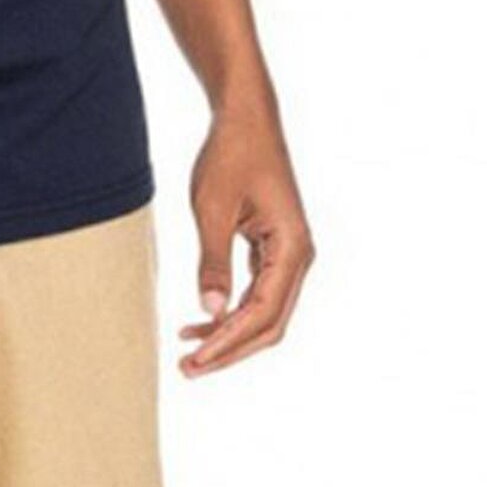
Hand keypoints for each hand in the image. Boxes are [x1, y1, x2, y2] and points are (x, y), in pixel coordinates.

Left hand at [178, 101, 315, 375]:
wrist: (246, 117)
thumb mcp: (212, 208)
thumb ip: (213, 262)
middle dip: (229, 348)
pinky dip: (233, 308)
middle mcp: (299, 256)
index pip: (261, 314)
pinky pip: (258, 291)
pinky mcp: (274, 247)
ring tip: (189, 349)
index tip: (195, 360)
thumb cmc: (231, 156)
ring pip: (264, 310)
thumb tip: (209, 310)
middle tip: (188, 368)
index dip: (227, 342)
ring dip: (229, 332)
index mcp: (293, 249)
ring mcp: (289, 253)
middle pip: (269, 323)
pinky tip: (203, 318)